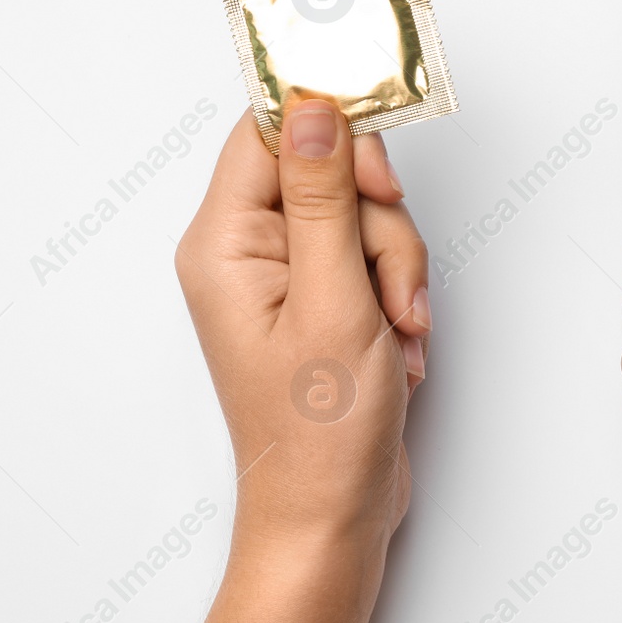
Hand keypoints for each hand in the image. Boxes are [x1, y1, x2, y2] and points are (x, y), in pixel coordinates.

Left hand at [166, 102, 429, 622]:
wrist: (332, 516)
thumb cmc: (318, 433)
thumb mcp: (333, 299)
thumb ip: (323, 196)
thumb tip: (311, 107)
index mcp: (223, 243)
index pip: (270, 133)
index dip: (333, 132)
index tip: (381, 165)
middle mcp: (246, 252)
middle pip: (330, 173)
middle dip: (382, 226)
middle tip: (391, 283)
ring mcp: (286, 278)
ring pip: (364, 218)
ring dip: (398, 271)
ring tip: (396, 334)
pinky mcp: (321, 301)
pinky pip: (372, 259)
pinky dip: (397, 296)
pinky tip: (395, 348)